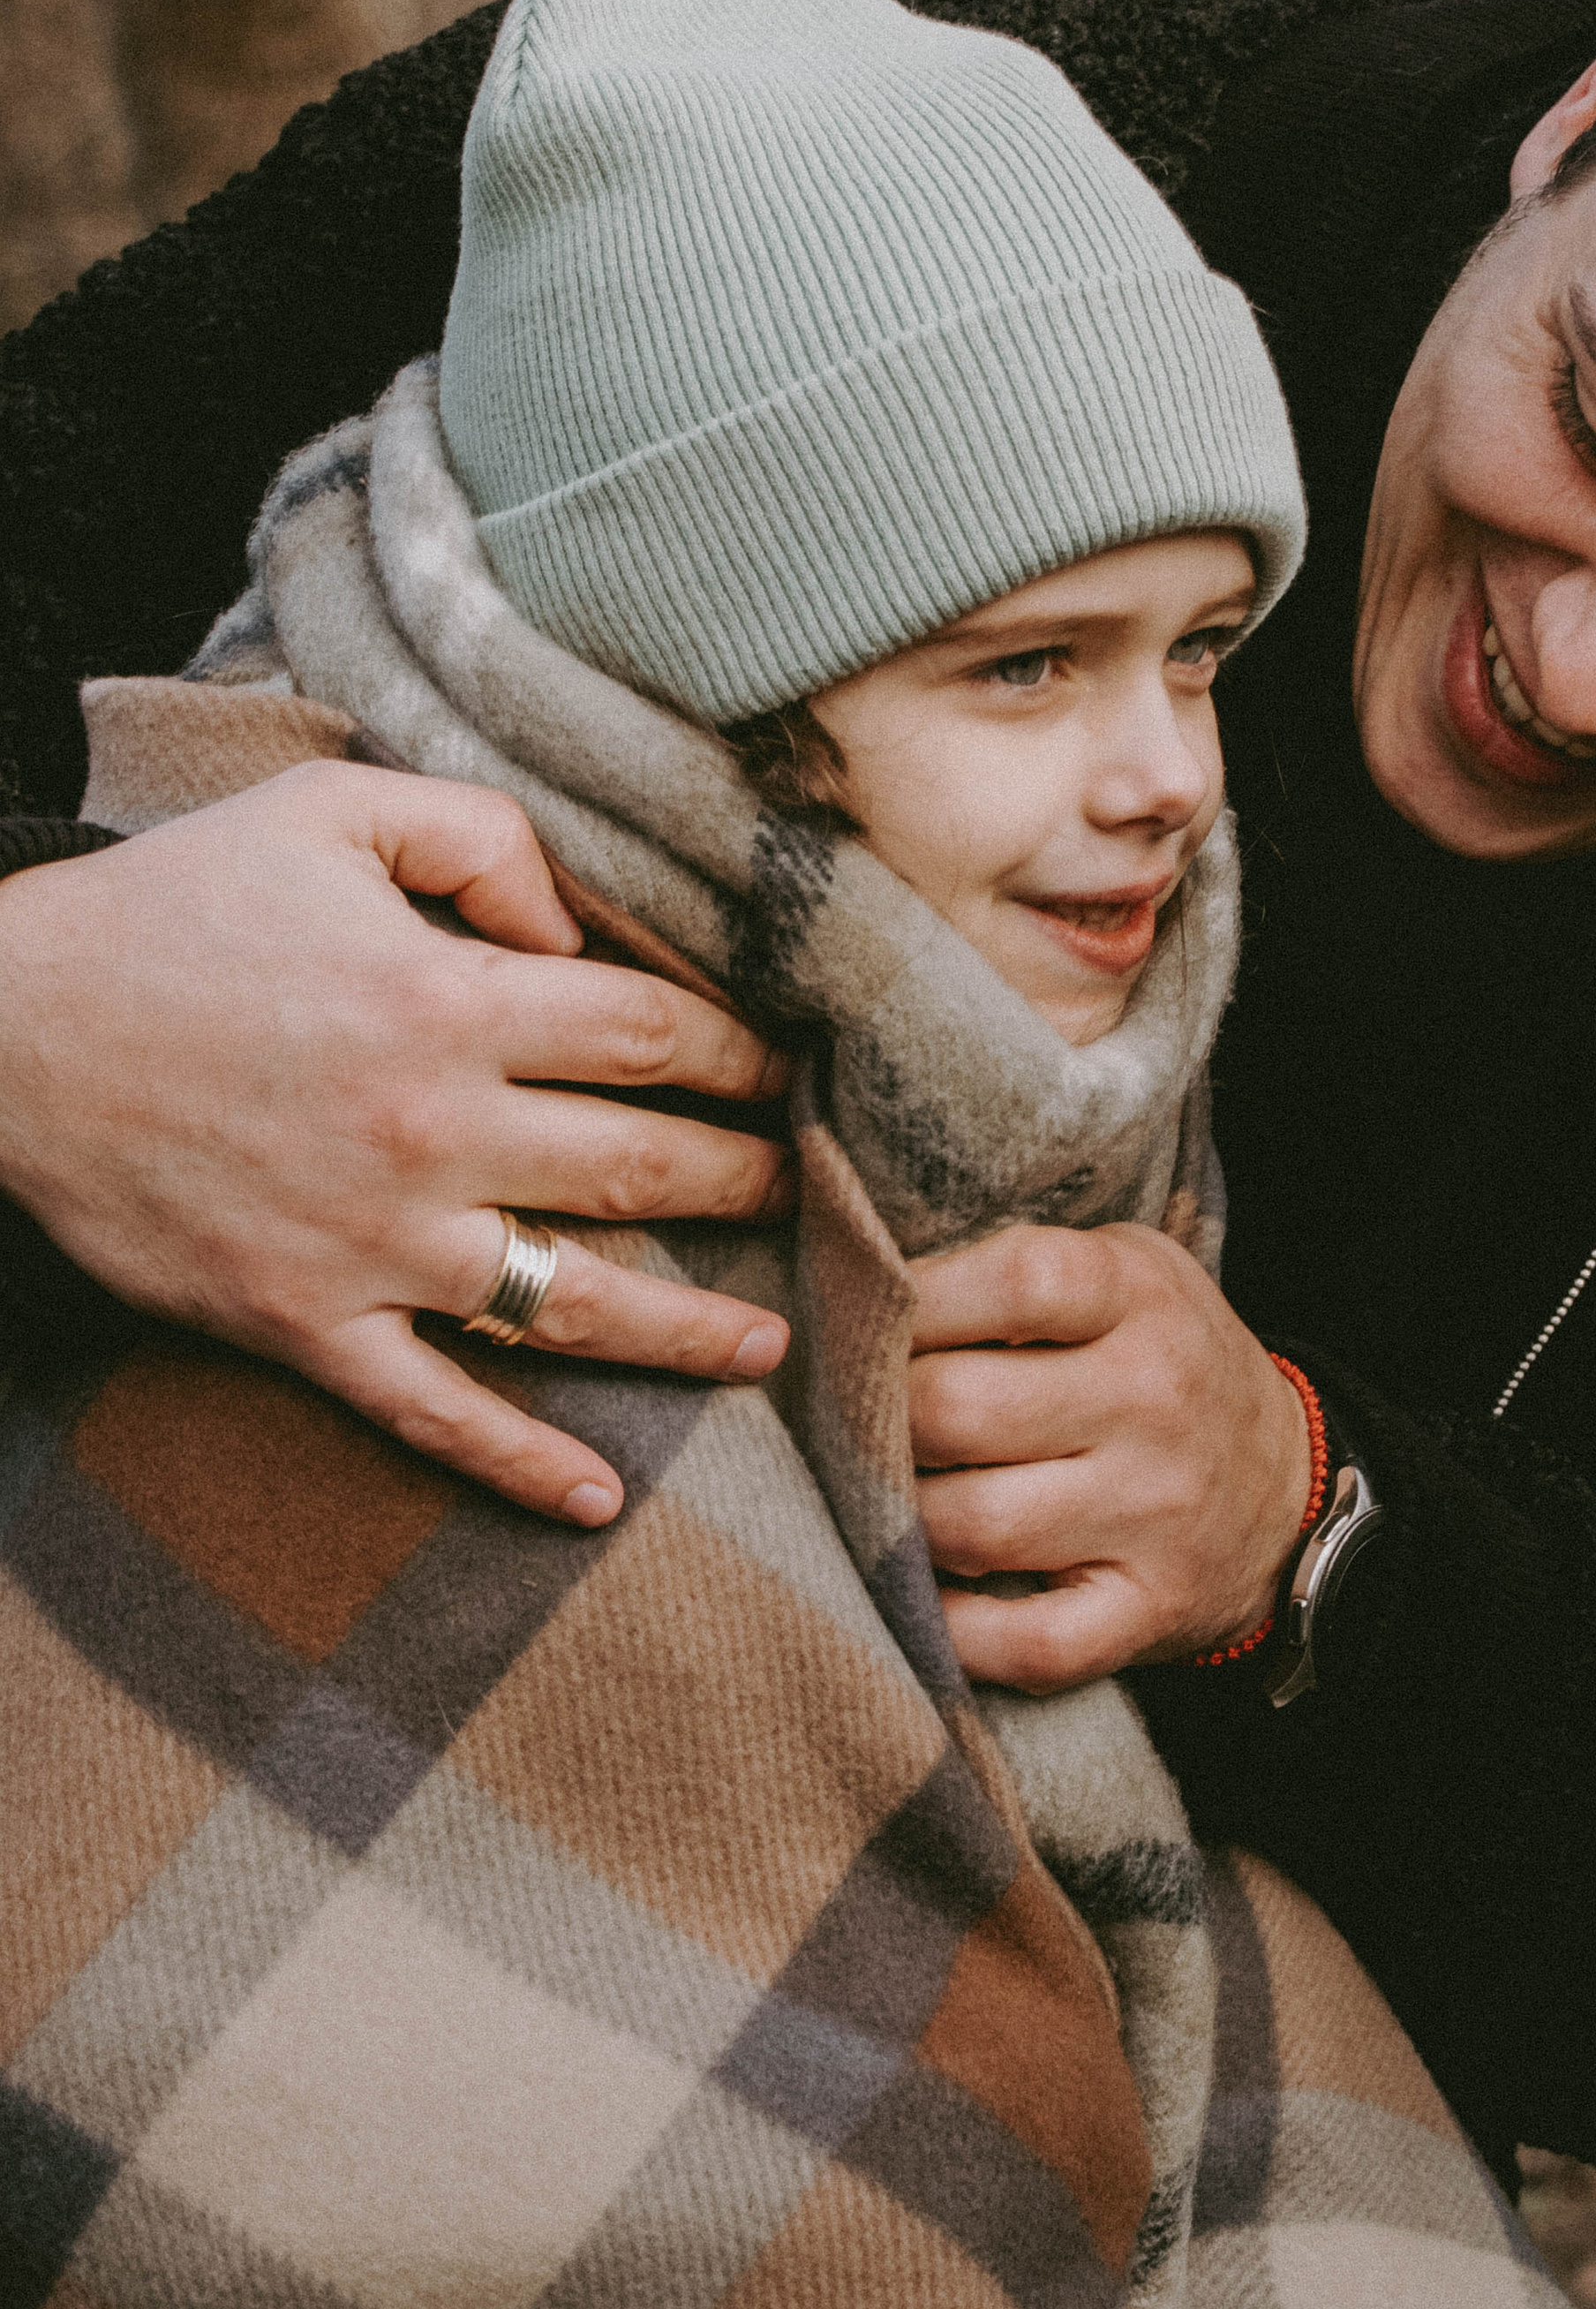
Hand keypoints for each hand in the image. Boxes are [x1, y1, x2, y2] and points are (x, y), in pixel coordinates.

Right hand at [0, 764, 794, 1522]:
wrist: (4, 1030)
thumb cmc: (177, 908)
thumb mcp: (332, 811)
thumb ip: (482, 842)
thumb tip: (579, 930)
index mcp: (450, 1000)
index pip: (653, 1036)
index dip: (742, 1056)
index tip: (785, 1072)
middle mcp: (432, 1131)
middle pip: (642, 1168)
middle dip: (744, 1181)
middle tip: (803, 1191)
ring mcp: (372, 1244)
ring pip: (572, 1305)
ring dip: (687, 1330)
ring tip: (768, 1346)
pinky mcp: (303, 1323)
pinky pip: (433, 1411)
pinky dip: (518, 1462)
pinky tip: (598, 1497)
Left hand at [907, 1222, 1312, 1686]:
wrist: (1290, 1489)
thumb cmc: (1165, 1362)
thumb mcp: (1124, 1273)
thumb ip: (1019, 1269)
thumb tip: (868, 1294)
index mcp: (1140, 1298)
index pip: (1012, 1281)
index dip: (913, 1301)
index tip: (873, 1320)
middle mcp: (1153, 1401)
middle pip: (959, 1410)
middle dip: (881, 1417)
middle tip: (861, 1420)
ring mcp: (1154, 1514)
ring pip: (973, 1526)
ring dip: (902, 1519)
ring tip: (891, 1498)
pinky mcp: (1148, 1610)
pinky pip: (1026, 1641)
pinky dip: (956, 1632)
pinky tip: (928, 1596)